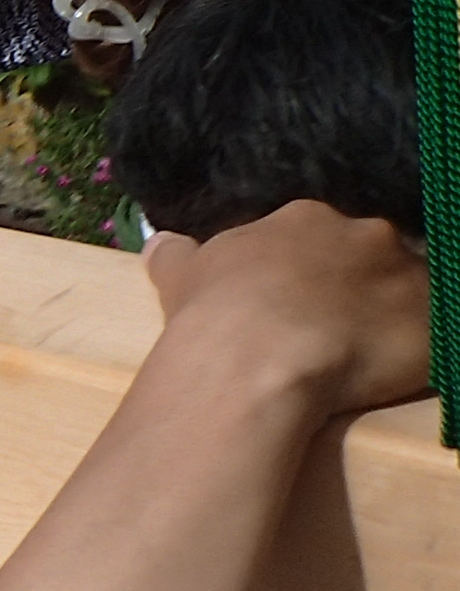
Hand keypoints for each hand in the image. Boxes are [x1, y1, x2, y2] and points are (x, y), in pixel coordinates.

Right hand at [142, 203, 432, 423]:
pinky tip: (397, 373)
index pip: (320, 234)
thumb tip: (159, 242)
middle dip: (360, 285)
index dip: (312, 268)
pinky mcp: (436, 321)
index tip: (300, 298)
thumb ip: (175, 255)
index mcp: (305, 218)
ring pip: (411, 291)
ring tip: (370, 355)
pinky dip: (423, 349)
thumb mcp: (181, 276)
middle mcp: (363, 233)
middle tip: (336, 327)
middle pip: (373, 254)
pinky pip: (440, 331)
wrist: (257, 360)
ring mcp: (405, 274)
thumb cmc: (214, 314)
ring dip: (395, 316)